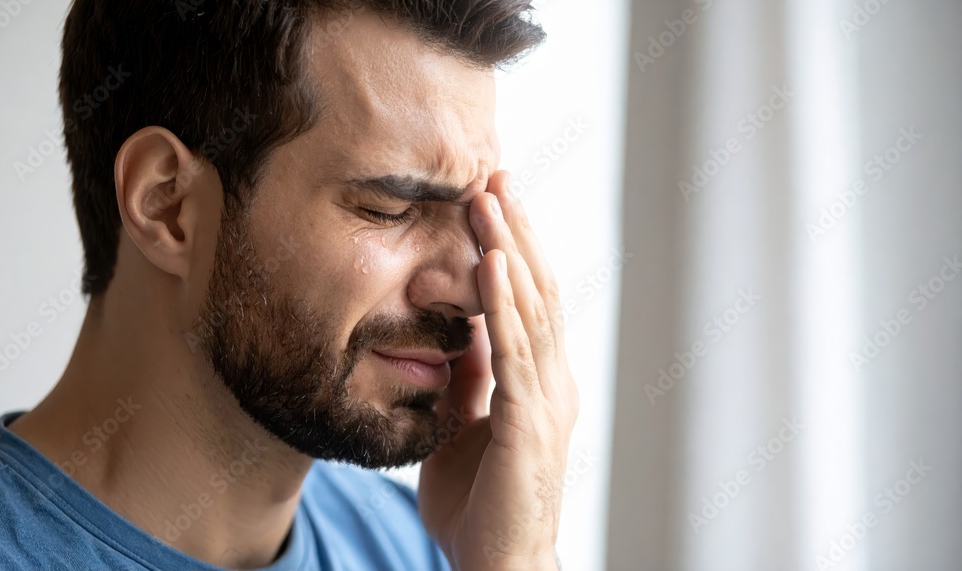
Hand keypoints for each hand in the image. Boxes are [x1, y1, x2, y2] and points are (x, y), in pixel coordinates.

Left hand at [418, 170, 578, 569]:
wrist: (497, 567)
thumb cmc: (480, 505)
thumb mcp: (464, 426)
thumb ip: (470, 379)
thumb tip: (461, 331)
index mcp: (539, 381)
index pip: (531, 300)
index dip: (514, 248)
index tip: (492, 199)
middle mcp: (553, 382)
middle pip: (539, 290)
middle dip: (516, 231)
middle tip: (495, 173)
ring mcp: (547, 401)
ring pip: (531, 310)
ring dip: (509, 250)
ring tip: (490, 197)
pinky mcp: (529, 424)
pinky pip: (515, 353)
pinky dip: (503, 304)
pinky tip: (489, 262)